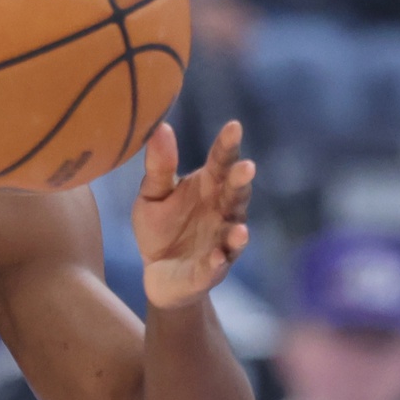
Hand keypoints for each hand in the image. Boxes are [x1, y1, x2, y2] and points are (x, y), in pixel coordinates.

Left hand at [133, 121, 254, 309]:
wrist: (158, 273)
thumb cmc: (160, 228)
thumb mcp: (153, 195)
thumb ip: (159, 166)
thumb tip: (160, 127)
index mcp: (208, 187)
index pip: (221, 162)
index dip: (228, 145)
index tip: (234, 126)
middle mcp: (222, 212)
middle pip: (235, 194)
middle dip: (241, 182)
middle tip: (246, 167)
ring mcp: (221, 241)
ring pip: (234, 232)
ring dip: (237, 230)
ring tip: (239, 227)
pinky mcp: (211, 270)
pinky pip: (216, 266)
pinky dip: (218, 262)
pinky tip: (217, 257)